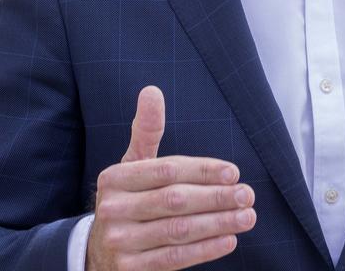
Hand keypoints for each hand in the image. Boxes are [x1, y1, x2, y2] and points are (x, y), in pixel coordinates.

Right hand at [86, 86, 255, 269]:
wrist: (98, 251)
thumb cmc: (127, 197)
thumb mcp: (132, 163)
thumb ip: (147, 130)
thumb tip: (152, 90)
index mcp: (115, 178)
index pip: (167, 170)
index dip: (202, 170)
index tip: (233, 172)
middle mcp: (114, 209)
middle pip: (174, 201)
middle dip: (216, 197)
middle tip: (247, 194)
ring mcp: (120, 242)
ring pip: (178, 231)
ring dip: (217, 223)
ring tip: (246, 216)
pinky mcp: (130, 270)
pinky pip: (174, 258)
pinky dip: (205, 249)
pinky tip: (229, 239)